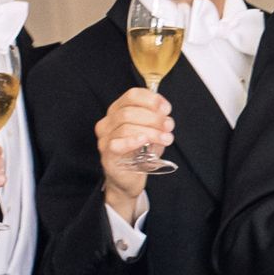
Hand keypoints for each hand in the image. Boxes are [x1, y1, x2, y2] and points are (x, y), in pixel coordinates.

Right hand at [97, 88, 173, 220]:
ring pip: (125, 127)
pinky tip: (144, 141)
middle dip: (153, 118)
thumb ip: (159, 122)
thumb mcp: (153, 132)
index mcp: (118, 111)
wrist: (130, 178)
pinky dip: (131, 140)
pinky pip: (115, 144)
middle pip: (129, 111)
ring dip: (150, 131)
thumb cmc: (141, 152)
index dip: (151, 99)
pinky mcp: (107, 155)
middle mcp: (108, 122)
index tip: (167, 109)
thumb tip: (166, 116)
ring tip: (166, 138)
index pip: (132, 95)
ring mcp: (105, 139)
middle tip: (168, 126)